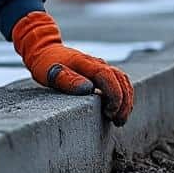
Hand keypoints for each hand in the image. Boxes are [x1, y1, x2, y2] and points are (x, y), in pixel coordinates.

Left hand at [12, 12, 133, 125]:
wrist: (46, 52)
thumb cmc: (46, 64)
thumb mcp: (50, 73)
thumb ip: (67, 79)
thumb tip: (88, 88)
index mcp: (85, 63)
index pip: (107, 76)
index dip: (114, 94)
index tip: (110, 111)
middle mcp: (97, 63)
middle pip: (120, 79)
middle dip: (124, 102)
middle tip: (118, 121)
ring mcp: (101, 67)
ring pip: (123, 81)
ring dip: (126, 100)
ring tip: (120, 120)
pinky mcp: (102, 73)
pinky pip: (120, 83)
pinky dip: (123, 97)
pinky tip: (119, 111)